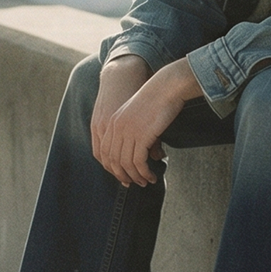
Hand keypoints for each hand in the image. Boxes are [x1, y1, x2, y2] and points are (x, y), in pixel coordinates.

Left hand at [91, 57, 201, 186]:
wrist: (166, 87)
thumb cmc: (156, 100)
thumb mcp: (138, 115)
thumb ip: (134, 131)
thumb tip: (143, 152)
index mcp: (112, 123)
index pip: (104, 152)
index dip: (112, 167)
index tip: (123, 176)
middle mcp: (116, 128)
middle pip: (113, 161)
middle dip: (122, 175)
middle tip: (133, 183)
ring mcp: (128, 132)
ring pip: (126, 164)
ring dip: (136, 177)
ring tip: (145, 182)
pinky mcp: (141, 136)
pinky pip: (138, 162)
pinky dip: (144, 172)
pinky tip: (151, 176)